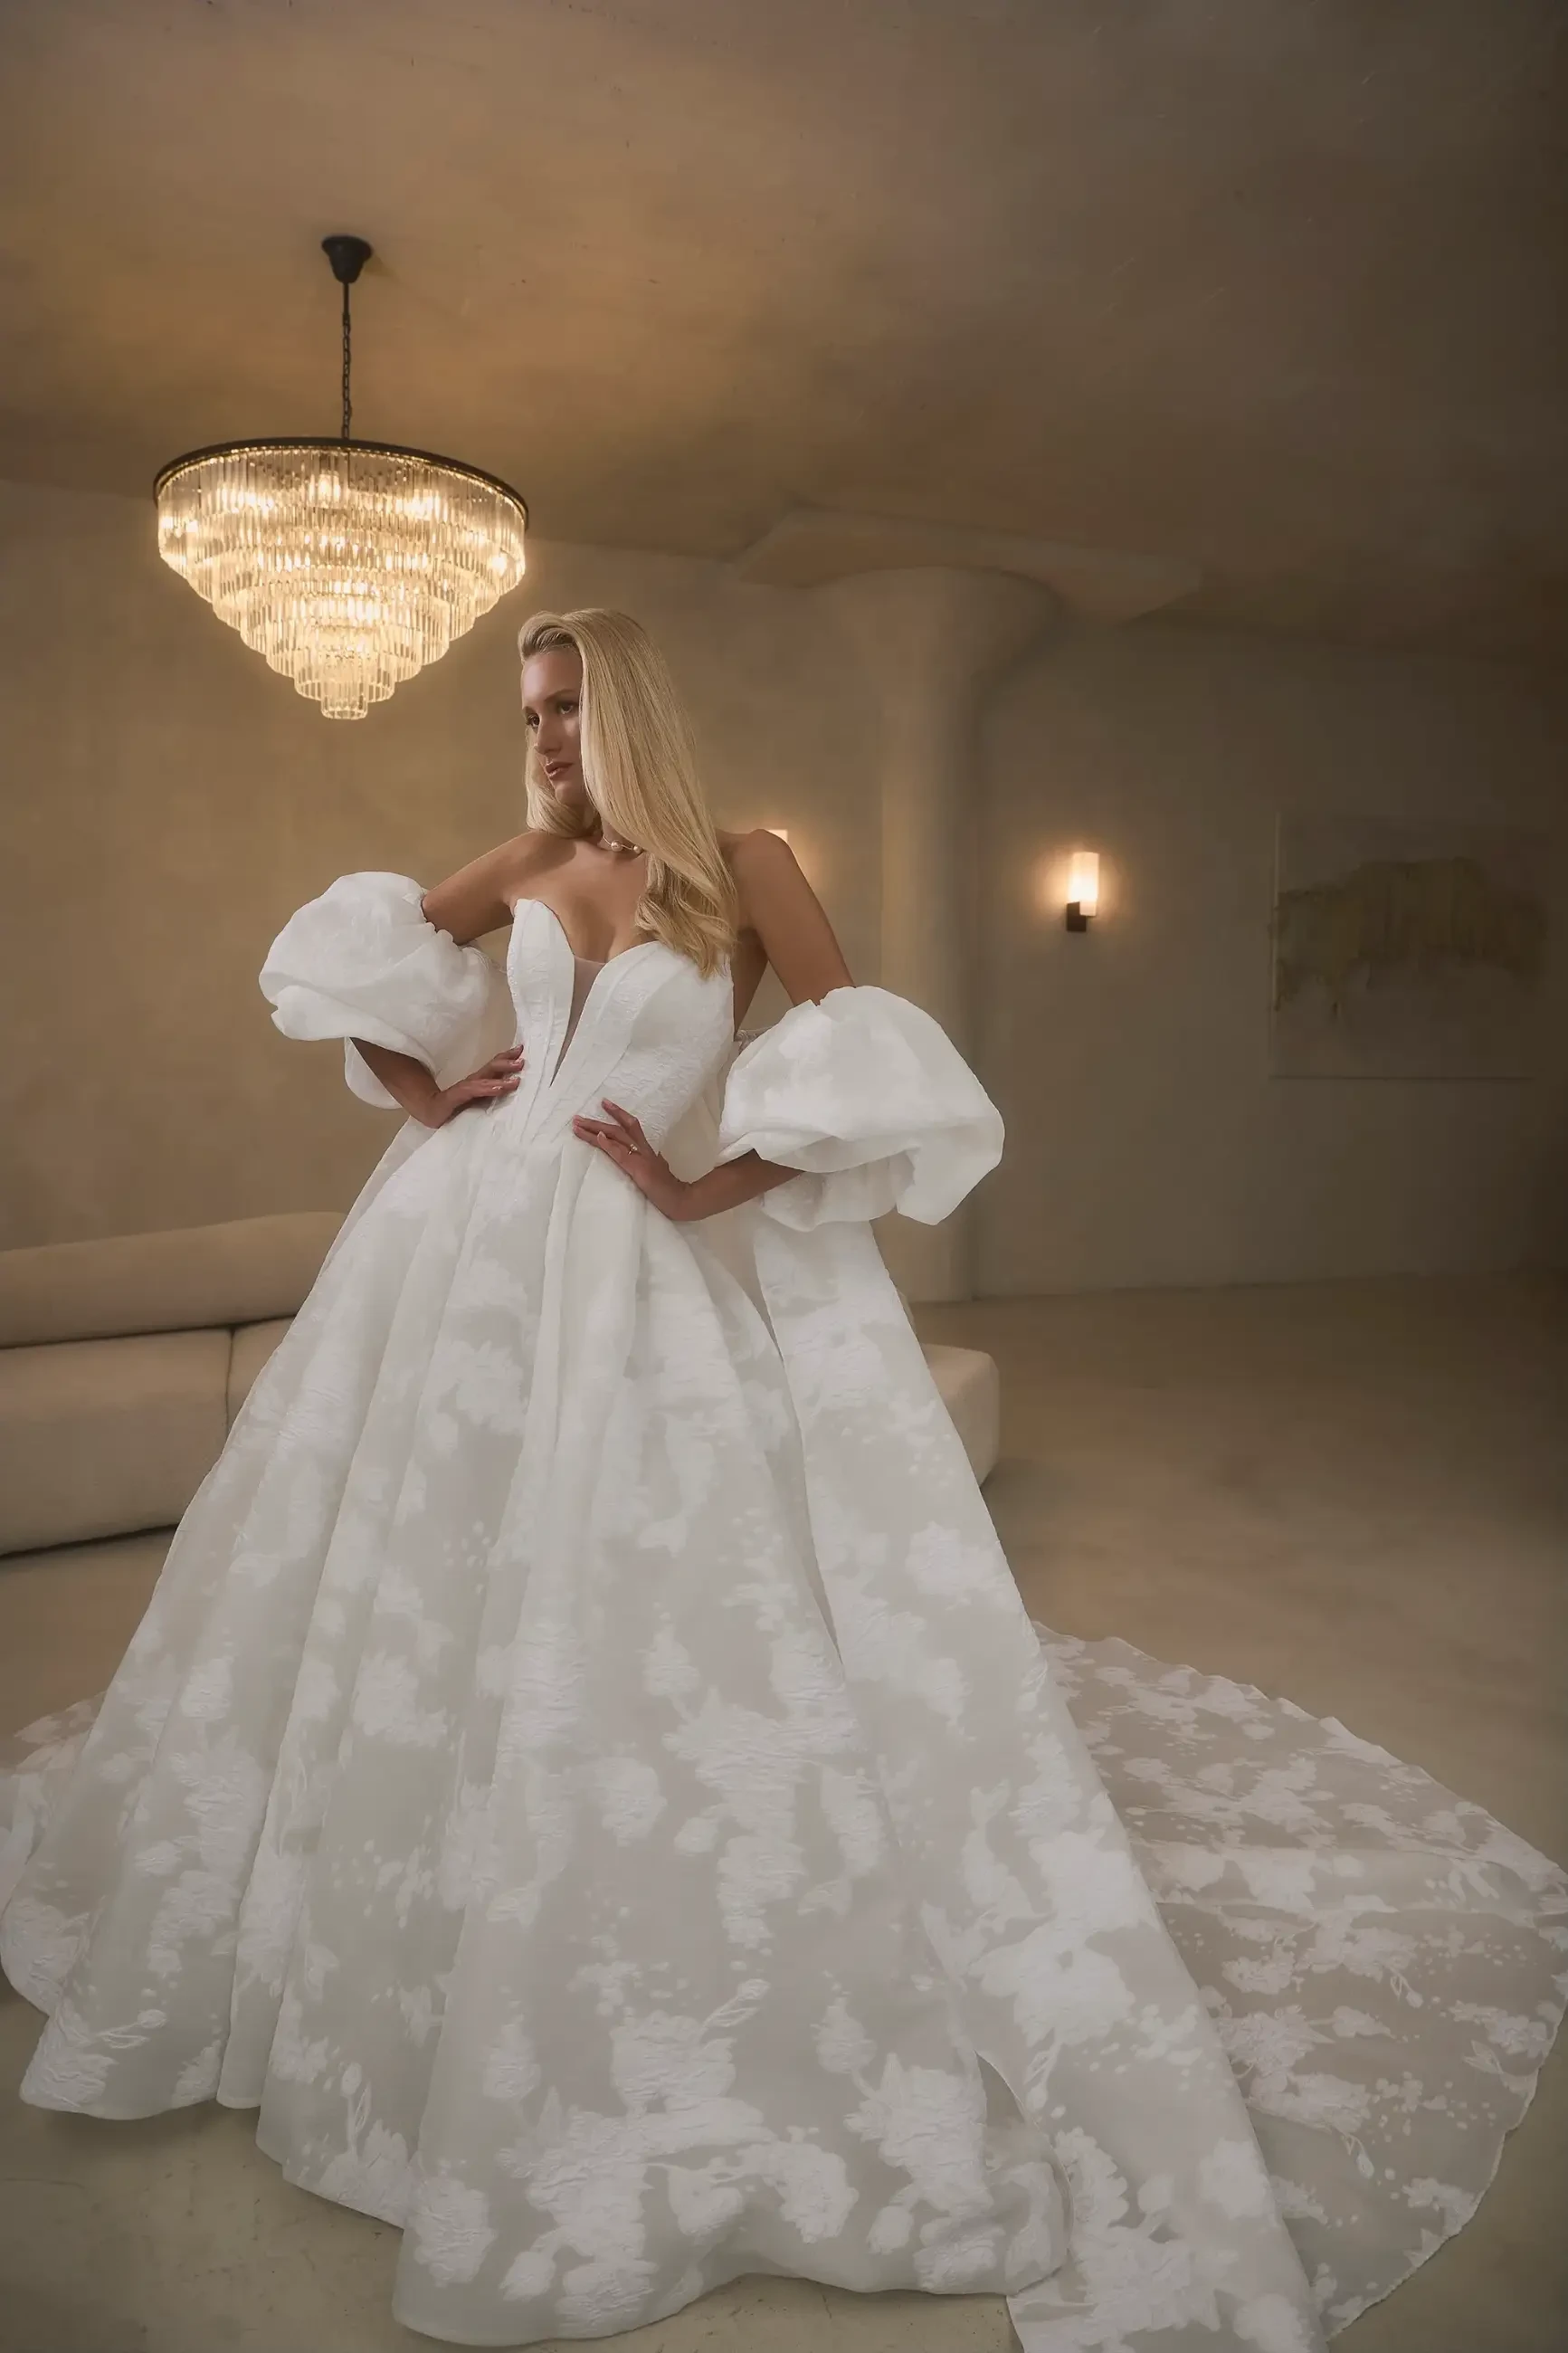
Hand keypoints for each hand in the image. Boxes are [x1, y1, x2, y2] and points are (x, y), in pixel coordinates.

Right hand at [417, 1044, 524, 1127]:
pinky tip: (499, 1088)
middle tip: (523, 1060)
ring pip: (485, 1078)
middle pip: (492, 1068)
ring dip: (502, 1076)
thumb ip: (492, 1097)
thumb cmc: (456, 1107)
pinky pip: (474, 1091)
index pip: (495, 1066)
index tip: (522, 1049)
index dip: (508, 1057)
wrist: (430, 1111)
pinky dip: (487, 1088)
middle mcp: (474, 1081)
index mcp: (480, 1081)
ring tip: (516, 1078)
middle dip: (507, 1062)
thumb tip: (513, 1092)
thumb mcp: (478, 1102)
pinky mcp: (456, 1097)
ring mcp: (465, 1088)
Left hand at [572, 1099, 693, 1218]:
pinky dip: (609, 1145)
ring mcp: (641, 1158)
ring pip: (616, 1137)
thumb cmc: (669, 1189)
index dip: (618, 1113)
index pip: (631, 1125)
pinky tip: (598, 1137)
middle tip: (578, 1117)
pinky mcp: (638, 1169)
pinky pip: (621, 1154)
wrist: (681, 1200)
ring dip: (595, 1130)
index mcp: (647, 1150)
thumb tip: (655, 1157)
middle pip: (619, 1129)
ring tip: (578, 1126)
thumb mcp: (660, 1170)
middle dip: (597, 1121)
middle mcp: (643, 1149)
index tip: (604, 1102)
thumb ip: (654, 1161)